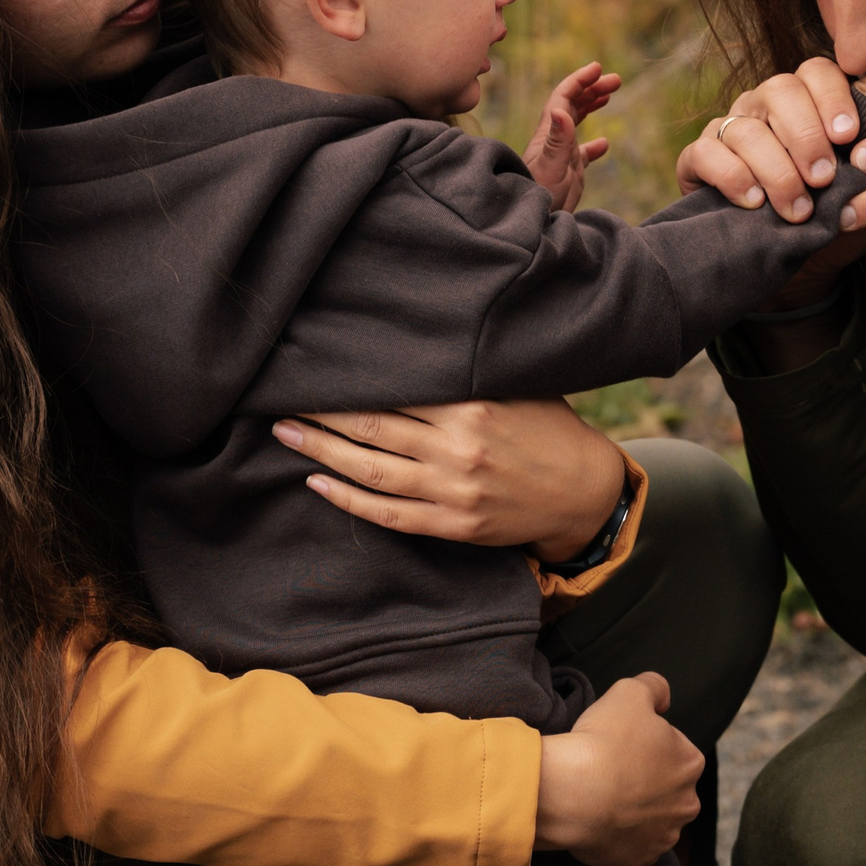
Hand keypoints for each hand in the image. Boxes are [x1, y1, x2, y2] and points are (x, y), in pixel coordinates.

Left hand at [272, 397, 627, 561]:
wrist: (584, 492)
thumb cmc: (549, 429)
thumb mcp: (518, 388)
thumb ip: (472, 372)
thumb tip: (423, 339)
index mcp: (472, 407)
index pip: (396, 388)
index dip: (350, 378)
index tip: (317, 365)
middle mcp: (458, 449)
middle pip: (372, 426)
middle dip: (321, 412)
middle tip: (281, 398)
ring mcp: (453, 492)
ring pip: (370, 471)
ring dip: (321, 451)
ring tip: (285, 434)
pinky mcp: (453, 525)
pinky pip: (389, 514)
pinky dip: (348, 500)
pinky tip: (318, 483)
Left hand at [523, 63, 620, 211]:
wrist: (531, 225)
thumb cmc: (538, 197)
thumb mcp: (551, 168)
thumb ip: (557, 141)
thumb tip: (562, 110)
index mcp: (548, 133)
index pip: (563, 97)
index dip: (580, 80)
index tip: (598, 68)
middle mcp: (553, 139)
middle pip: (571, 104)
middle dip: (591, 88)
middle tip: (616, 80)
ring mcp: (559, 154)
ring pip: (575, 122)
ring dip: (591, 105)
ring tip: (609, 95)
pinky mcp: (566, 172)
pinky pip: (581, 153)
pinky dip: (594, 146)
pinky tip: (605, 145)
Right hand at [536, 673, 704, 865]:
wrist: (573, 794)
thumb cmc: (603, 741)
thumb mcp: (628, 692)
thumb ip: (653, 686)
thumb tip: (663, 697)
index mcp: (690, 763)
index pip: (672, 748)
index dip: (644, 743)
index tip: (620, 744)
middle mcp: (686, 804)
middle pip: (666, 786)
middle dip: (644, 779)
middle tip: (611, 770)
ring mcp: (663, 837)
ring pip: (651, 818)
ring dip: (634, 809)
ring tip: (603, 796)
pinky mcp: (639, 860)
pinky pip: (632, 845)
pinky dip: (619, 835)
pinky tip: (600, 820)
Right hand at [673, 53, 865, 310]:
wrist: (802, 265)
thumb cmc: (840, 210)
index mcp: (808, 99)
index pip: (816, 71)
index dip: (832, 97)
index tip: (848, 135)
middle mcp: (766, 105)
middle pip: (779, 90)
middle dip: (804, 135)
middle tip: (823, 178)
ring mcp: (729, 129)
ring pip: (745, 127)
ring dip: (775, 170)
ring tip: (797, 209)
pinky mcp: (698, 159)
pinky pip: (707, 152)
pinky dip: (732, 177)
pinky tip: (754, 203)